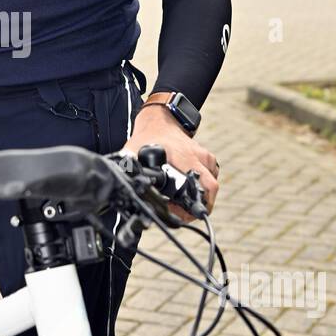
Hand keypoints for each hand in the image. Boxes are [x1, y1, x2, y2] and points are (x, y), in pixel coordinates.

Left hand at [121, 103, 219, 221]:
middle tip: (181, 214)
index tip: (176, 212)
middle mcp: (198, 157)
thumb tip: (125, 185)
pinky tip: (188, 192)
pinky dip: (202, 188)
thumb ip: (130, 168)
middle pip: (210, 189)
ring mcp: (204, 157)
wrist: (160, 120)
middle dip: (198, 207)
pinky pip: (210, 178)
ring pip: (211, 185)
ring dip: (200, 198)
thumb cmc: (149, 137)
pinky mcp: (206, 158)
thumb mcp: (135, 153)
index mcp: (184, 157)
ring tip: (182, 205)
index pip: (202, 186)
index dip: (191, 206)